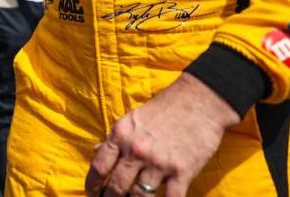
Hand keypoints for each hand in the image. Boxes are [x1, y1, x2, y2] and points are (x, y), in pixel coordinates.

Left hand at [85, 73, 238, 196]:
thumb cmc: (163, 109)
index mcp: (121, 135)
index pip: (99, 166)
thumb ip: (115, 138)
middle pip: (116, 186)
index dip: (92, 183)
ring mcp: (159, 162)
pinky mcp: (182, 171)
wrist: (198, 102)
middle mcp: (136, 150)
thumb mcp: (132, 119)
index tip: (91, 193)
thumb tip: (96, 152)